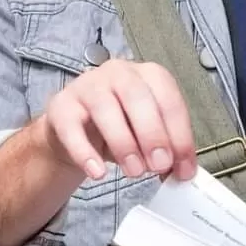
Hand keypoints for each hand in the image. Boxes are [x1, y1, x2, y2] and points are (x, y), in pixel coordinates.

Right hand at [36, 60, 196, 182]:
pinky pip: (71, 127)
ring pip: (106, 108)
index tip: (184, 168)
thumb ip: (166, 149)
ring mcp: (88, 85)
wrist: (75, 130)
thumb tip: (183, 172)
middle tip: (159, 165)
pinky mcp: (62, 105)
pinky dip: (85, 152)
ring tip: (134, 172)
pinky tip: (98, 173)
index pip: (169, 100)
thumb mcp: (147, 136)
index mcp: (149, 75)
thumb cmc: (120, 126)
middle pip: (138, 97)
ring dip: (124, 143)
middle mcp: (119, 72)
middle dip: (153, 134)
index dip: (180, 135)